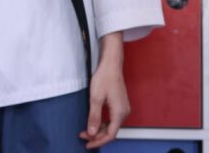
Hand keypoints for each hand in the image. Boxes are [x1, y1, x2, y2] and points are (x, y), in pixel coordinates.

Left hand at [80, 33, 129, 149]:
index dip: (98, 141)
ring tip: (86, 130)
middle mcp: (124, 112)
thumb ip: (94, 117)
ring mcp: (123, 108)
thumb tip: (91, 133)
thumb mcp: (95, 98)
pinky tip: (94, 122)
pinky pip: (113, 119)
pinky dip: (103, 123)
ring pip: (112, 126)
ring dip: (99, 130)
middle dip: (97, 136)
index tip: (87, 144)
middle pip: (111, 131)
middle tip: (83, 136)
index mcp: (119, 112)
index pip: (110, 135)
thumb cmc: (104, 77)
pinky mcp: (120, 104)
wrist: (111, 64)